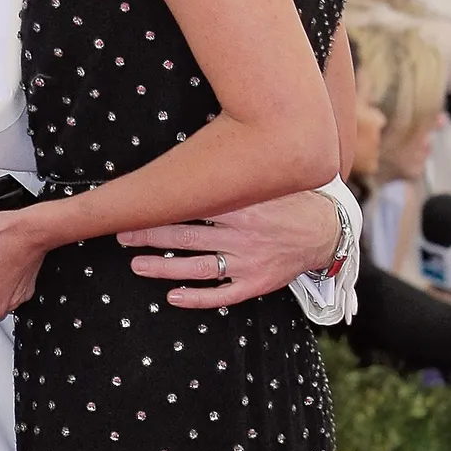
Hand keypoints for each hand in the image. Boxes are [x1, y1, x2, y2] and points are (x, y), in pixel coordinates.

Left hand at [120, 190, 338, 308]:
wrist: (328, 231)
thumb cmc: (290, 200)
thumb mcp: (266, 178)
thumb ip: (234, 172)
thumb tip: (195, 153)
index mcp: (242, 204)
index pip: (193, 205)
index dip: (162, 207)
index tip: (135, 205)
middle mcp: (242, 234)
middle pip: (187, 236)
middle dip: (151, 235)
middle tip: (122, 234)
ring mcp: (248, 261)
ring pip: (198, 267)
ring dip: (164, 268)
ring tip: (136, 265)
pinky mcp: (256, 283)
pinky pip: (222, 294)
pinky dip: (197, 298)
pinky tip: (173, 297)